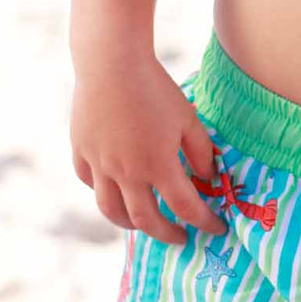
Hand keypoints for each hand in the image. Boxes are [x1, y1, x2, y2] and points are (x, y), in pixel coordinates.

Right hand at [70, 54, 228, 245]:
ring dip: (130, 224)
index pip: (186, 207)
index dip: (205, 221)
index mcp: (158, 166)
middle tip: (181, 238)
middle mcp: (126, 173)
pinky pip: (90, 182)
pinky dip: (103, 192)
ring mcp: (100, 165)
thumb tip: (208, 178)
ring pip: (111, 210)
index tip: (218, 227)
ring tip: (143, 224)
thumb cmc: (156, 88)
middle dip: (167, 234)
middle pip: (146, 219)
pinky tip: (113, 189)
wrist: (112, 63)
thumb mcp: (188, 119)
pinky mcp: (82, 151)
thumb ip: (200, 152)